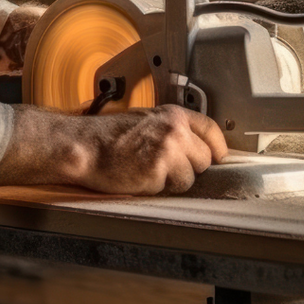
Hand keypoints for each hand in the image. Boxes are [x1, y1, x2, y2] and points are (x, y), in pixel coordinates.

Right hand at [82, 105, 229, 194]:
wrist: (85, 145)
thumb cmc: (108, 135)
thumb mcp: (146, 120)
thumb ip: (172, 128)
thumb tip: (194, 145)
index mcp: (172, 114)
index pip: (211, 129)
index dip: (217, 147)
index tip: (219, 156)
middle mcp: (174, 130)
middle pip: (205, 159)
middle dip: (190, 167)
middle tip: (166, 167)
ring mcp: (168, 150)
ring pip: (189, 178)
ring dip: (172, 181)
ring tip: (148, 171)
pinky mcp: (157, 171)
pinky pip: (169, 189)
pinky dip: (155, 188)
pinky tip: (139, 176)